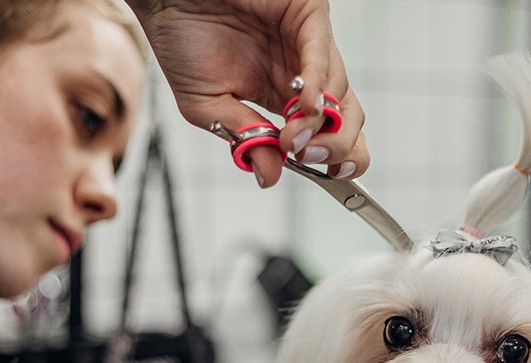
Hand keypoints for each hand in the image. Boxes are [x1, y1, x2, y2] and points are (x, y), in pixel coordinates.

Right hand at [129, 0, 368, 187]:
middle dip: (337, 146)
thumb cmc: (183, 44)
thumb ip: (244, 138)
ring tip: (291, 136)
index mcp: (284, 97)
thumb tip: (269, 177)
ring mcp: (307, 44)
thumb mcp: (207, 107)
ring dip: (319, 122)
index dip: (339, 156)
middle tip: (309, 159)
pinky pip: (321, 52)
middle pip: (347, 117)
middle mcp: (302, 73)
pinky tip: (304, 104)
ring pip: (339, 90)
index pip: (329, 134)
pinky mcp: (305, 13)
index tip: (329, 174)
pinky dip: (316, 83)